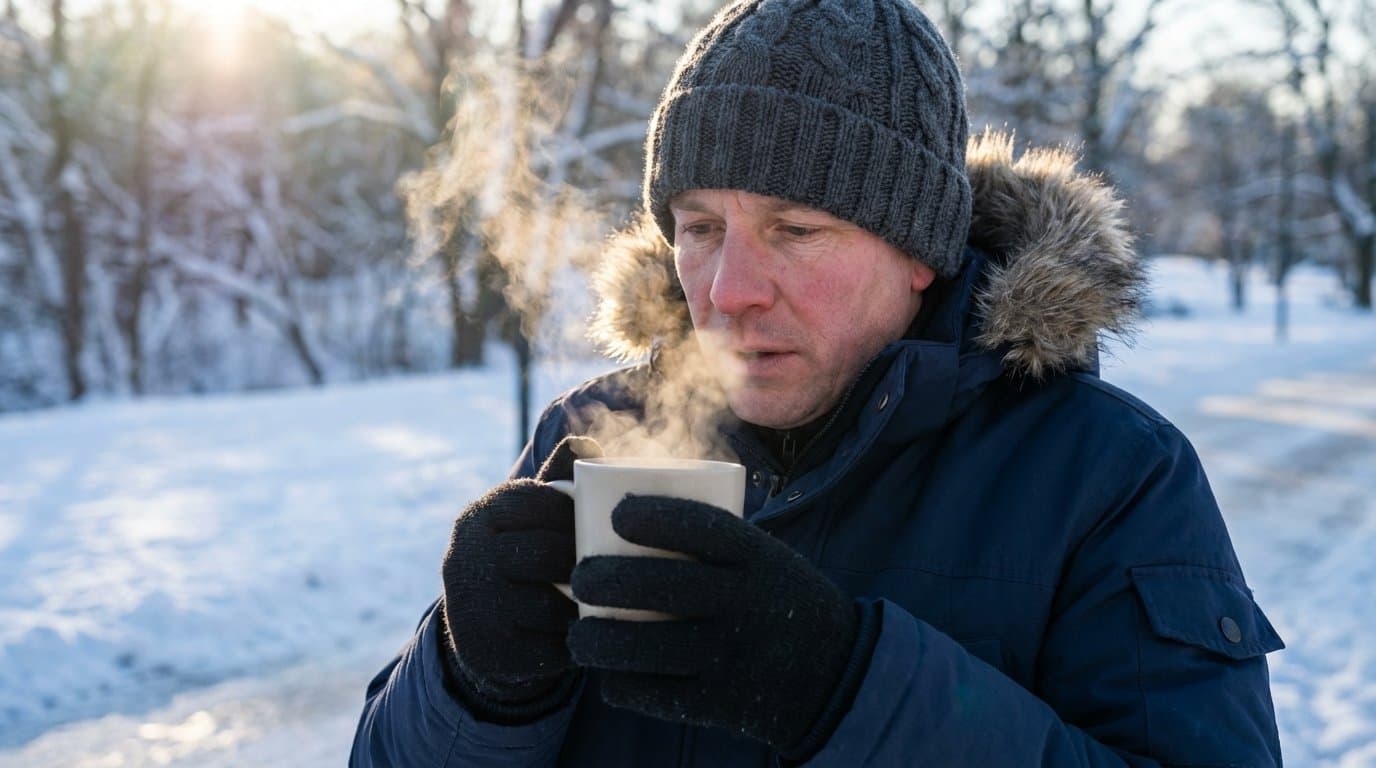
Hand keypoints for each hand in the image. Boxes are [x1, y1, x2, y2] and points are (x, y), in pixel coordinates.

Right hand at [440, 435, 600, 719]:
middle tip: (619, 565)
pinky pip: (548, 648)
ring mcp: (473, 609)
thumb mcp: (530, 515)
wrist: (481, 628)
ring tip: (611, 600)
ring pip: (550, 605)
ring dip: (585, 606)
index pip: (535, 501)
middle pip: (544, 553)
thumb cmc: (521, 554)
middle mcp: (466, 559)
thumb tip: (588, 443)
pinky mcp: (487, 652)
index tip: (602, 521)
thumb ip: (558, 477)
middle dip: (584, 560)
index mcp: (479, 518)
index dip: (575, 513)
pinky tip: (592, 636)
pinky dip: (576, 644)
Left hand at [567, 495, 861, 757]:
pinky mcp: (719, 704)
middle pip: (658, 586)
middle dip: (603, 579)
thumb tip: (626, 511)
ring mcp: (732, 658)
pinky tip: (612, 673)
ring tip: (580, 635)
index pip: (699, 527)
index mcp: (760, 560)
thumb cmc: (778, 600)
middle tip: (581, 577)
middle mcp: (746, 605)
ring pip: (643, 648)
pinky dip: (621, 684)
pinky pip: (651, 694)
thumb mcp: (766, 559)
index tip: (616, 515)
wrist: (834, 674)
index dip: (651, 516)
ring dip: (597, 640)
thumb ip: (715, 541)